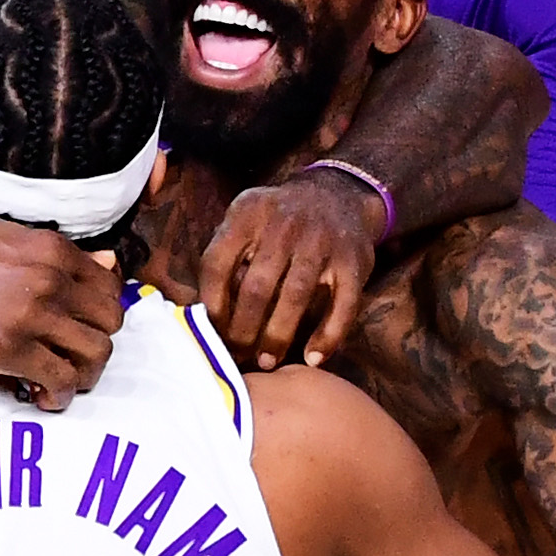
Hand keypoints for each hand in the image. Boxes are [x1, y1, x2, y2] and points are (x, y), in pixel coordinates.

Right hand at [0, 218, 123, 410]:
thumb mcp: (9, 236)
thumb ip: (59, 253)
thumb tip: (109, 261)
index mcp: (52, 249)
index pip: (110, 286)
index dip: (101, 311)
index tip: (82, 326)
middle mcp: (50, 279)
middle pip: (111, 322)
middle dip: (97, 342)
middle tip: (74, 354)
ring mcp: (31, 315)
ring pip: (96, 354)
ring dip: (85, 373)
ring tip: (63, 378)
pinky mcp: (9, 349)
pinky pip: (61, 380)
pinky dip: (59, 394)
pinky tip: (43, 396)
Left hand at [201, 168, 382, 368]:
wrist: (337, 195)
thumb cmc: (278, 221)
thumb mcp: (245, 218)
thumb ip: (225, 252)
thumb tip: (202, 311)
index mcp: (248, 214)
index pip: (217, 263)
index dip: (211, 303)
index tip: (210, 331)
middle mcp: (284, 225)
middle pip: (256, 287)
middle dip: (243, 329)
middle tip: (237, 356)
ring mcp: (321, 241)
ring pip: (295, 297)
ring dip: (278, 336)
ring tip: (267, 361)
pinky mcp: (353, 260)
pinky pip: (342, 304)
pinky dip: (328, 335)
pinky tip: (313, 358)